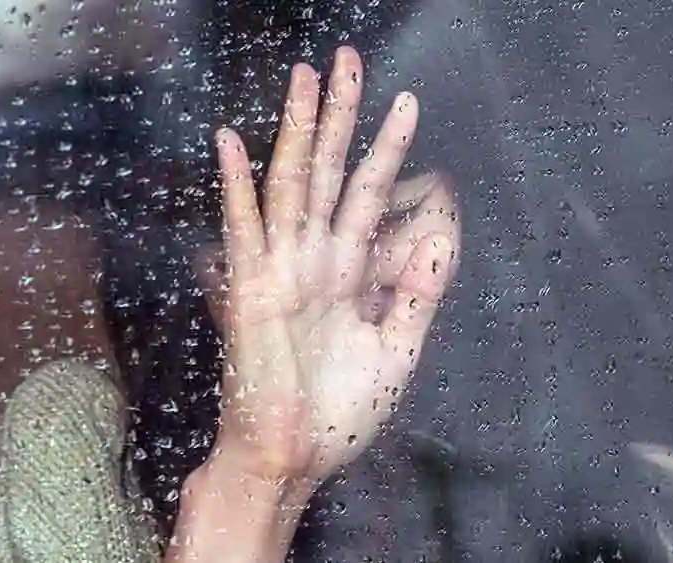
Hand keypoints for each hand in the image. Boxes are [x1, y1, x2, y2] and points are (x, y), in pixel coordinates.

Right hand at [207, 46, 458, 486]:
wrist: (295, 461)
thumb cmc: (337, 414)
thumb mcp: (395, 351)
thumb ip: (417, 295)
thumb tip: (441, 238)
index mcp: (347, 274)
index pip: (368, 195)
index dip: (387, 150)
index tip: (406, 104)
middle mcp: (313, 262)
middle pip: (328, 173)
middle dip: (340, 117)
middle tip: (347, 60)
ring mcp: (280, 272)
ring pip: (292, 186)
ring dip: (297, 131)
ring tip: (306, 77)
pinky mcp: (251, 292)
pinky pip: (245, 231)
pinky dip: (236, 187)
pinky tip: (232, 143)